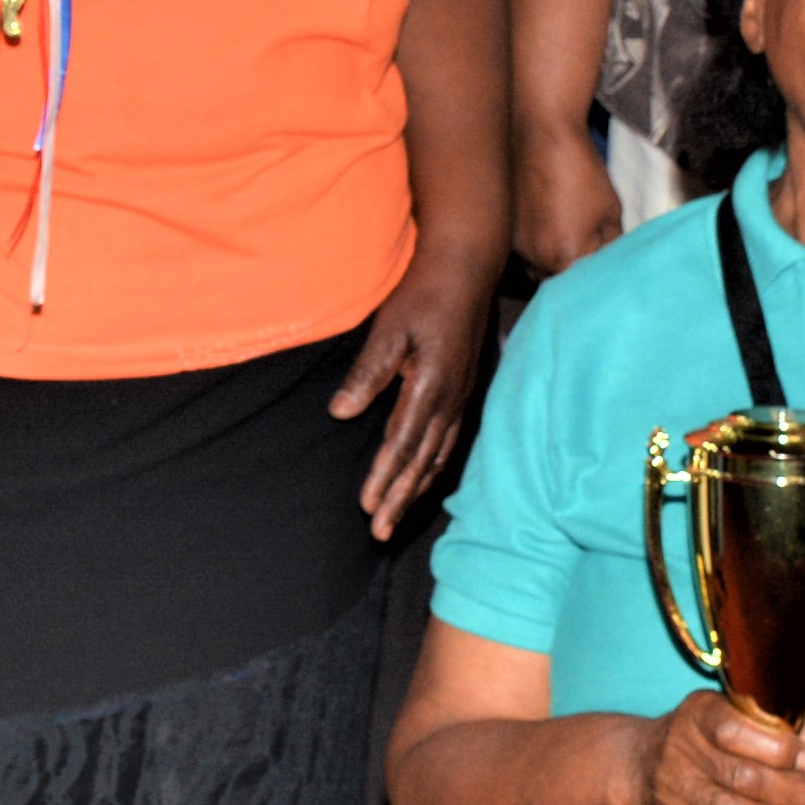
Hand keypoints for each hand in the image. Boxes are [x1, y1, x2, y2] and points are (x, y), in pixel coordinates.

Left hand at [331, 261, 495, 533]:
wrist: (465, 271)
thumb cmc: (421, 296)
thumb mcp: (389, 329)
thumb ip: (368, 373)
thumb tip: (340, 413)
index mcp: (431, 387)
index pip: (402, 445)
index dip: (383, 479)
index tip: (366, 508)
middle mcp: (450, 400)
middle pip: (422, 462)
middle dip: (399, 499)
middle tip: (379, 533)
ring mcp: (460, 399)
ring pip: (438, 457)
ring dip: (415, 490)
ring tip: (396, 518)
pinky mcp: (463, 393)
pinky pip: (449, 443)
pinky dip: (433, 470)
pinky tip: (423, 481)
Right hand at [513, 125, 623, 280]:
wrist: (542, 136)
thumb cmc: (581, 172)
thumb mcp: (610, 211)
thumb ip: (611, 244)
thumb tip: (610, 259)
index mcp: (565, 259)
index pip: (586, 284)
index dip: (599, 275)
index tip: (609, 266)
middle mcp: (536, 259)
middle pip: (559, 280)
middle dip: (574, 271)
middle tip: (590, 251)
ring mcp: (517, 245)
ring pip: (539, 266)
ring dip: (554, 259)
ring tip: (569, 236)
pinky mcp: (508, 229)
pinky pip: (526, 249)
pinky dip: (539, 244)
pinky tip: (551, 222)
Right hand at [639, 690, 804, 804]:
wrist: (639, 765)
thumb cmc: (703, 739)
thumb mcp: (735, 718)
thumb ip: (780, 725)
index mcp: (701, 714)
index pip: (735, 729)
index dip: (778, 747)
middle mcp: (684, 750)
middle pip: (742, 776)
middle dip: (794, 791)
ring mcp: (675, 789)